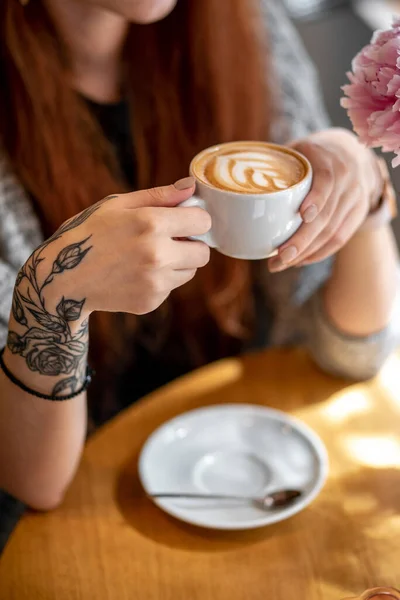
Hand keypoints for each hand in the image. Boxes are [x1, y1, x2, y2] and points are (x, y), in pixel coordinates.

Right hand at [34, 178, 210, 317]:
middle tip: (170, 240)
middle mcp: (157, 255)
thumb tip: (191, 186)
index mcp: (151, 224)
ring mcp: (155, 282)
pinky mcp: (150, 302)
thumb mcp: (117, 204)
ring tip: (147, 257)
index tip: (184, 220)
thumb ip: (159, 196)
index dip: (195, 219)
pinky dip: (160, 280)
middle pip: (203, 253)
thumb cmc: (89, 233)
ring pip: (190, 272)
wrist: (63, 277)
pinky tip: (135, 274)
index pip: (203, 222)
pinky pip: (170, 288)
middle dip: (191, 245)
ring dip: (177, 263)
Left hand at [268, 128, 382, 270]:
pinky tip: (300, 261)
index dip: (316, 198)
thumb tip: (228, 182)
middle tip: (280, 256)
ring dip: (307, 252)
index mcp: (328, 160)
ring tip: (282, 263)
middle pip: (327, 215)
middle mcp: (347, 180)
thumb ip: (271, 164)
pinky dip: (319, 253)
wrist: (352, 154)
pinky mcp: (358, 214)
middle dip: (303, 240)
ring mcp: (355, 198)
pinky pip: (340, 239)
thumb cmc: (312, 155)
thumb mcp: (296, 150)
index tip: (302, 215)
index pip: (327, 180)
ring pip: (333, 232)